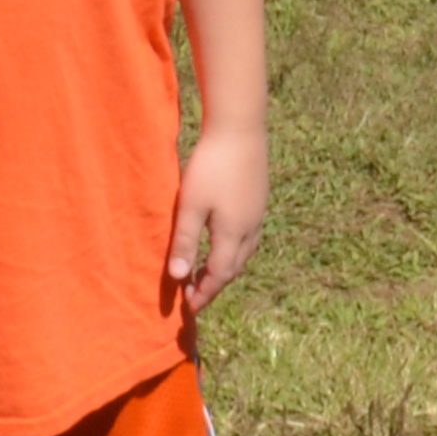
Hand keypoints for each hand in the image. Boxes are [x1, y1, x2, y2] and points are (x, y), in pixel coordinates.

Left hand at [165, 125, 268, 308]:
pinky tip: (225, 241)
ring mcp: (258, 213)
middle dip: (215, 285)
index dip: (204, 294)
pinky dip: (235, 251)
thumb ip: (185, 242)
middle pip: (234, 268)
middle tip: (194, 294)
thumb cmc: (211, 165)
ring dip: (226, 268)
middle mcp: (250, 229)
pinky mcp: (259, 199)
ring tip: (208, 272)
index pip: (219, 276)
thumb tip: (178, 278)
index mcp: (233, 234)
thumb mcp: (191, 206)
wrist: (240, 127)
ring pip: (244, 253)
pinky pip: (249, 238)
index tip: (189, 308)